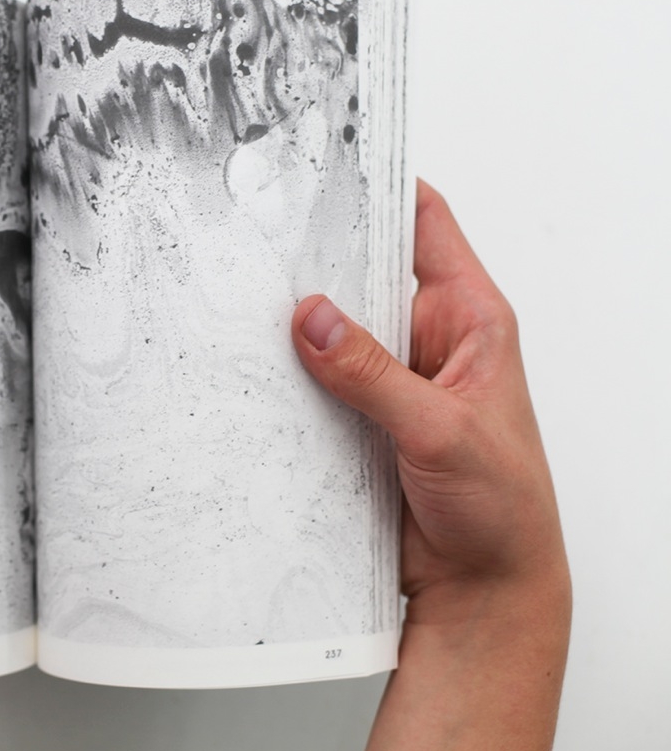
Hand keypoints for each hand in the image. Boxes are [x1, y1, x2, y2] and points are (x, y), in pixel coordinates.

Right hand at [291, 180, 569, 750]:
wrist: (482, 589)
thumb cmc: (503, 509)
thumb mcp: (442, 430)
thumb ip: (373, 373)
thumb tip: (313, 317)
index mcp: (471, 321)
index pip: (426, 227)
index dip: (384, 187)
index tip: (332, 162)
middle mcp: (425, 341)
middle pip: (363, 274)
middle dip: (318, 258)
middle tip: (264, 239)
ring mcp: (386, 380)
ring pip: (329, 329)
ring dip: (294, 325)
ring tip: (246, 303)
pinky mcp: (355, 419)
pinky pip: (312, 381)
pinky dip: (284, 376)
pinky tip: (253, 370)